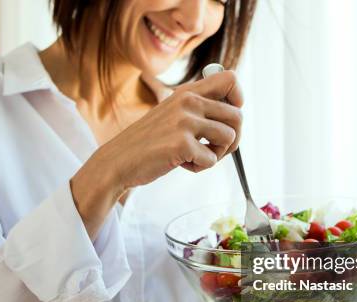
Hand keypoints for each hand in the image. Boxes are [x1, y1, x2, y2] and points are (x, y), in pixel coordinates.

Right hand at [71, 70, 242, 237]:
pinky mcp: (181, 144)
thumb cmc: (149, 141)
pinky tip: (181, 163)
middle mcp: (188, 102)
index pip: (231, 79)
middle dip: (232, 138)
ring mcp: (185, 122)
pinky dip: (200, 167)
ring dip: (216, 154)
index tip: (226, 119)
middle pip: (238, 115)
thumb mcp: (172, 113)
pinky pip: (211, 160)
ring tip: (196, 156)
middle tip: (213, 149)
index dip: (238, 99)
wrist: (118, 160)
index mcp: (187, 91)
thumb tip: (235, 110)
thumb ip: (198, 107)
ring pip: (230, 138)